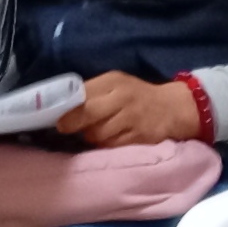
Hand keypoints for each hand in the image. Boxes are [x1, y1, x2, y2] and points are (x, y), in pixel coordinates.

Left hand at [65, 72, 204, 147]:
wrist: (171, 108)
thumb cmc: (135, 95)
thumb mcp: (116, 84)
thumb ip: (93, 91)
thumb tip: (64, 106)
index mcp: (113, 81)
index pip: (83, 93)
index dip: (67, 107)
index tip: (56, 115)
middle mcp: (122, 98)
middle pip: (89, 113)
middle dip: (72, 123)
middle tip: (64, 128)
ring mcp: (131, 118)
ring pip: (98, 133)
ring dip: (90, 136)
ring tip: (93, 131)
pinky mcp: (138, 137)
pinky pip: (111, 145)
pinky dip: (104, 144)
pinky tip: (107, 138)